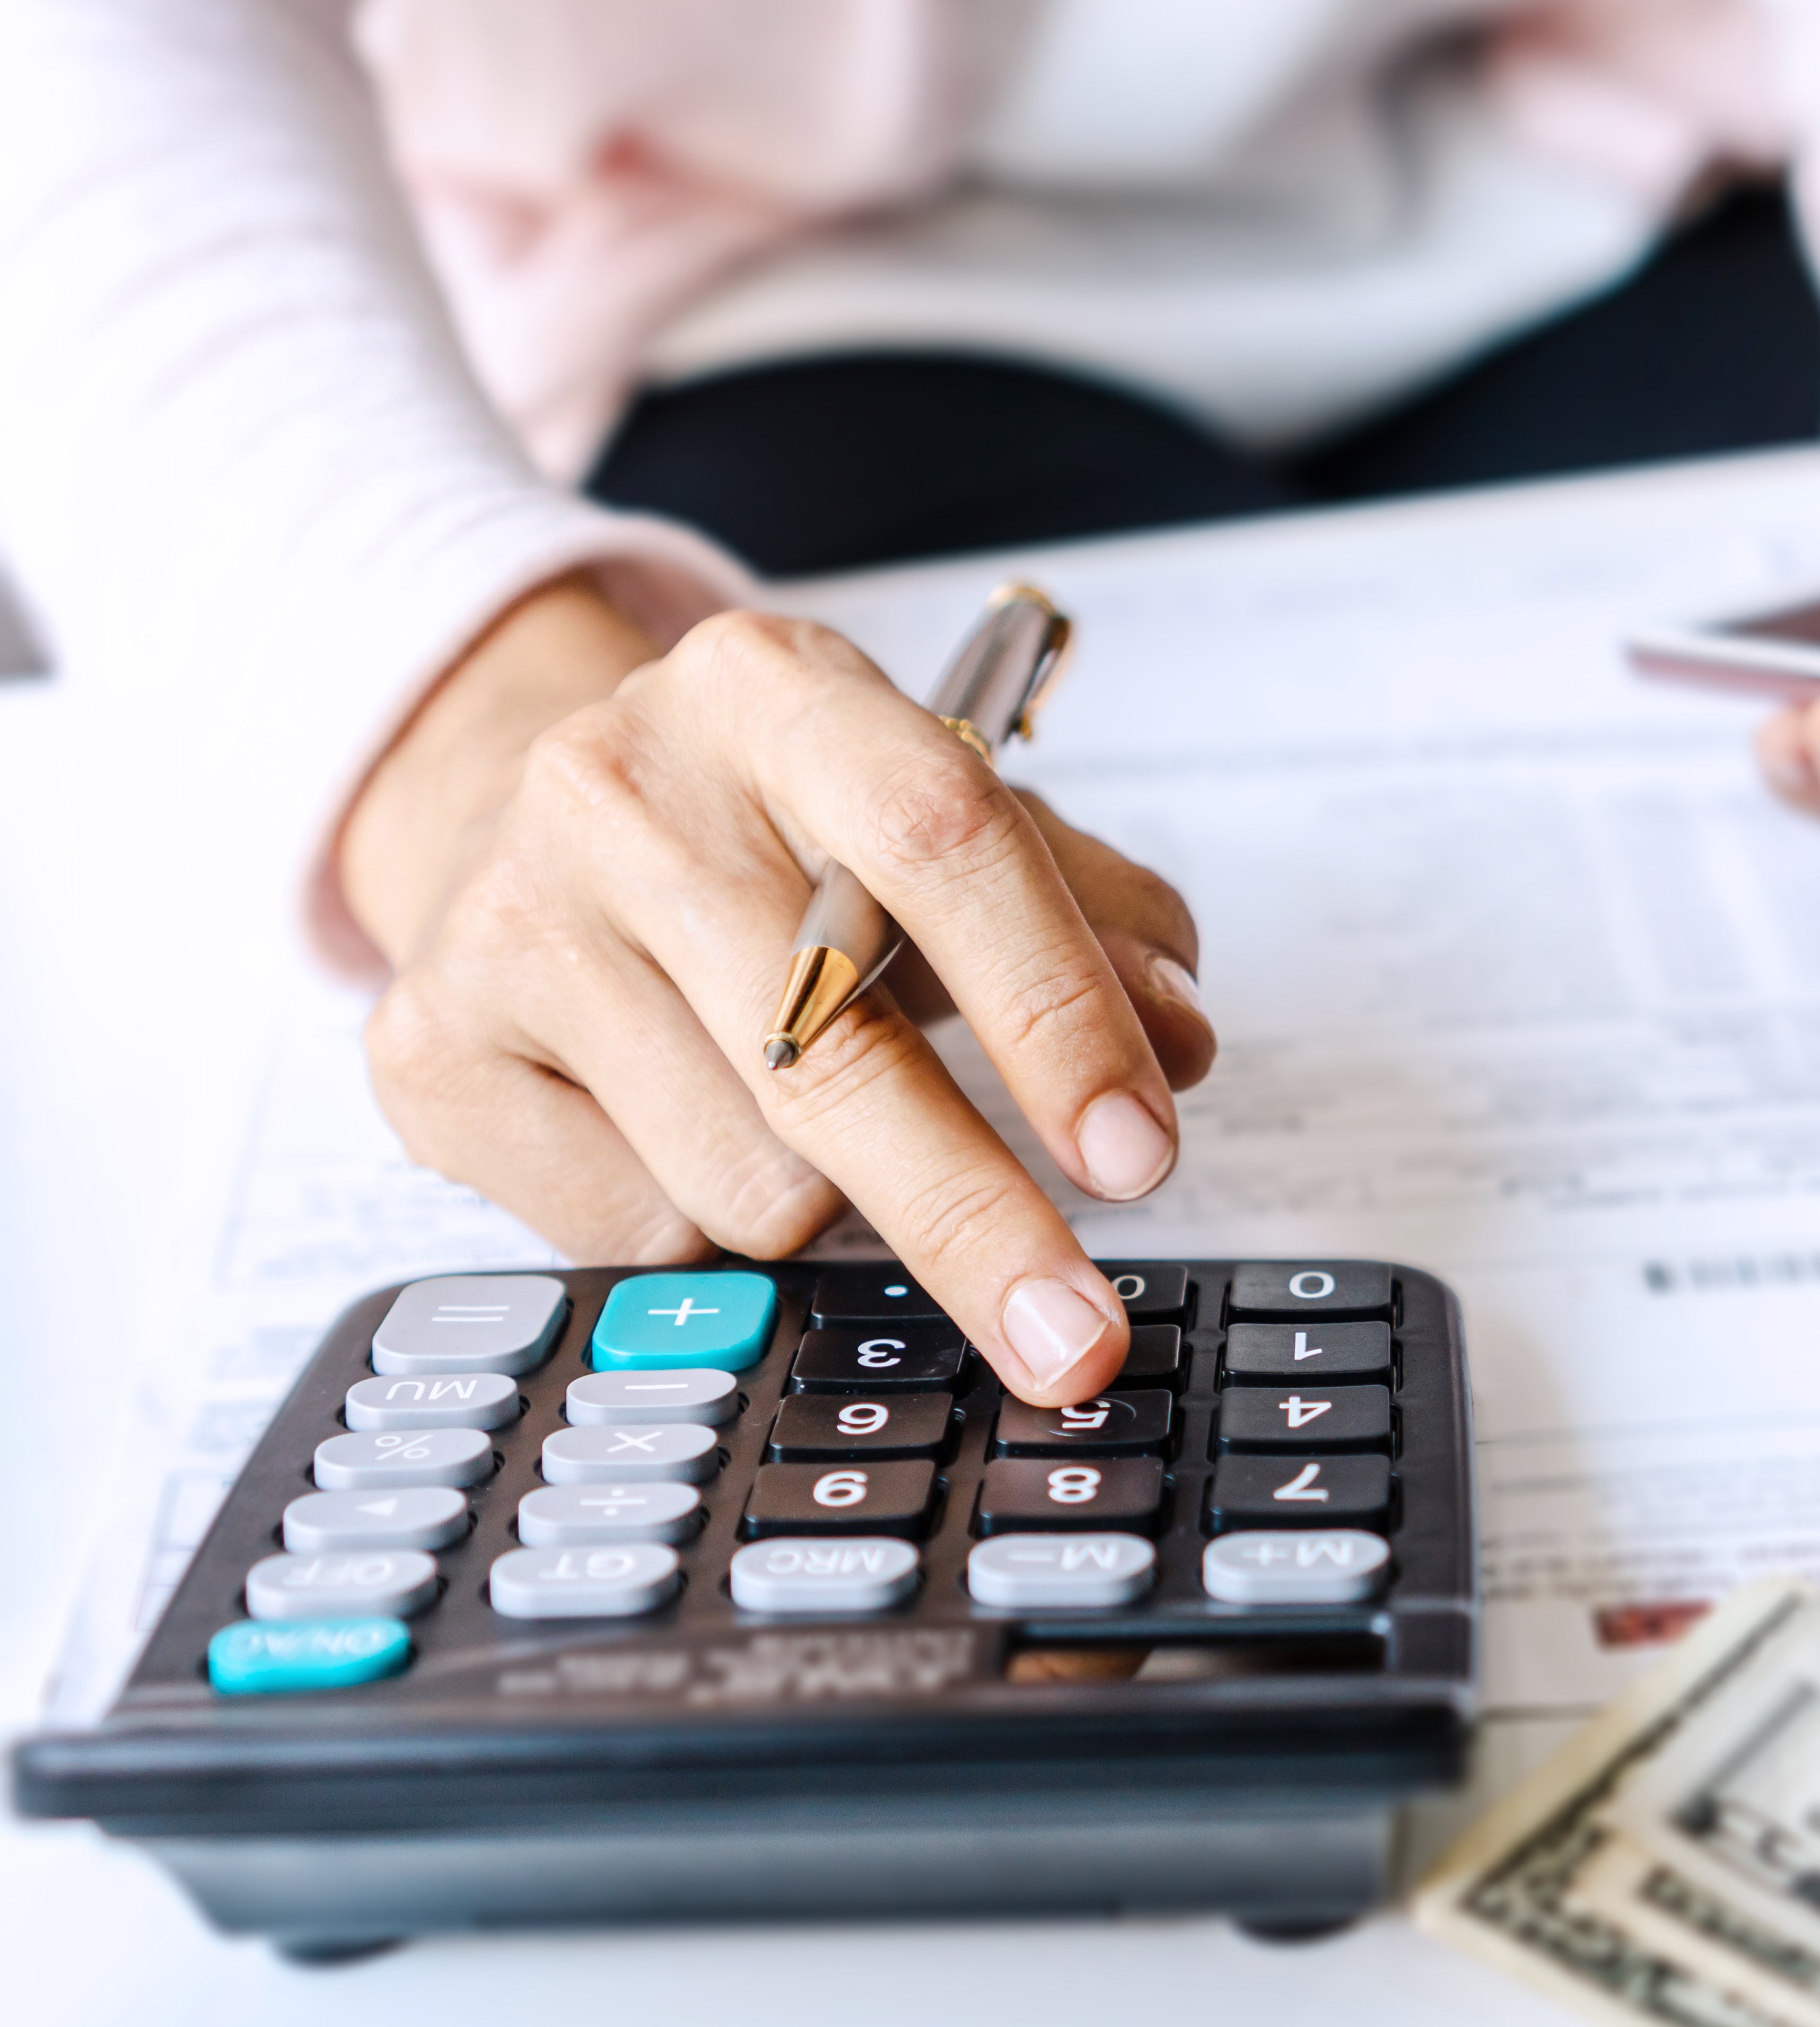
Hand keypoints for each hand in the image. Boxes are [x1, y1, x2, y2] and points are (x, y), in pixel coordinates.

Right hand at [338, 578, 1214, 1406]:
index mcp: (775, 692)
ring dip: (825, 1199)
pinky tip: (682, 1131)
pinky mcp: (432, 1054)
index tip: (1136, 1152)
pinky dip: (703, 1223)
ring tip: (797, 1109)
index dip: (1055, 1011)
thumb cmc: (768, 839)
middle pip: (833, 1048)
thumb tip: (1180, 1041)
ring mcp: (509, 921)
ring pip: (750, 1172)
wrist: (519, 818)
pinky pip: (639, 1230)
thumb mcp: (942, 824)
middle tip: (1072, 1334)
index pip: (941, 842)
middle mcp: (622, 786)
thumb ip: (1092, 917)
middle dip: (977, 1216)